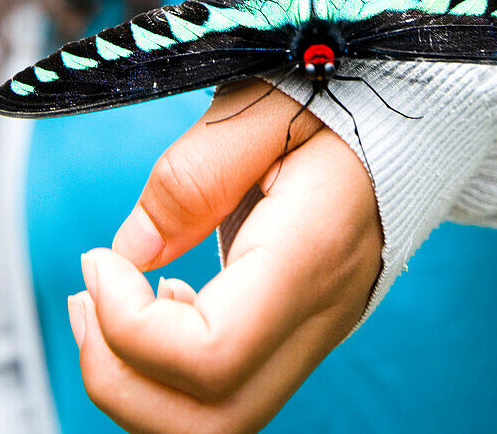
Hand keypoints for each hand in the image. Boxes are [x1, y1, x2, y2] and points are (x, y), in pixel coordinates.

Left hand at [68, 81, 382, 433]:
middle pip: (209, 422)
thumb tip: (128, 251)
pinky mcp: (305, 330)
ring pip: (218, 423)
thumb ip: (193, 173)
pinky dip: (172, 371)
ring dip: (138, 381)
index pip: (211, 356)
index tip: (97, 258)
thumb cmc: (337, 95)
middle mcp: (320, 314)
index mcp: (309, 253)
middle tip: (84, 295)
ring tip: (105, 301)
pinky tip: (162, 299)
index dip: (130, 326)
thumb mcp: (262, 104)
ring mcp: (318, 332)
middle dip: (118, 376)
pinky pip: (231, 389)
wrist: (411, 115)